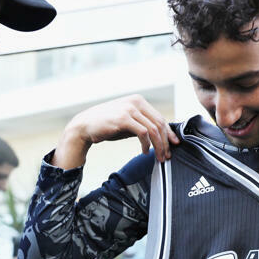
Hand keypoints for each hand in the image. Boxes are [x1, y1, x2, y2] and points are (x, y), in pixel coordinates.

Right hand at [53, 94, 179, 168]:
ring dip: (158, 146)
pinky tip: (144, 152)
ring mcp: (130, 109)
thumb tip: (159, 136)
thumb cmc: (106, 125)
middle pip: (159, 123)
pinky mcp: (124, 118)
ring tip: (158, 157)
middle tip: (167, 156)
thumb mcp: (127, 122)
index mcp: (138, 101)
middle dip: (165, 142)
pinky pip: (143, 133)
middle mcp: (136, 102)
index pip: (160, 117)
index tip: (174, 144)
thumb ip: (142, 124)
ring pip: (153, 129)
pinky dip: (146, 145)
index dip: (169, 132)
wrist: (84, 126)